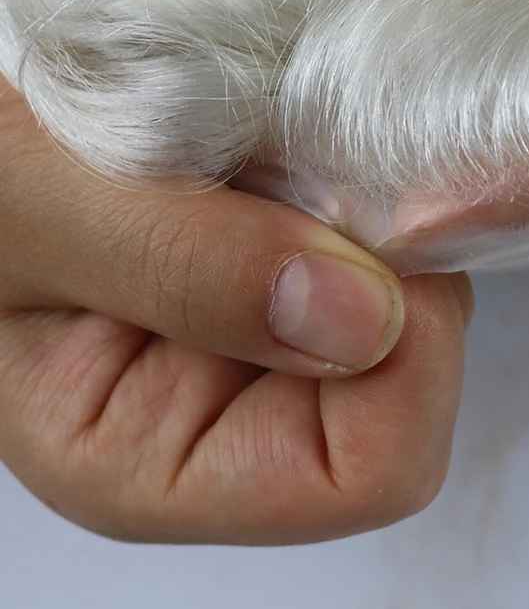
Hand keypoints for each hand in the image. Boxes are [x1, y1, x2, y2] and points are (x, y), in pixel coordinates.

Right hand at [0, 78, 472, 543]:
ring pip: (410, 296)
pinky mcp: (288, 269)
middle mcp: (229, 414)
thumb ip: (188, 268)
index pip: (371, 471)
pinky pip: (384, 241)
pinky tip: (294, 137)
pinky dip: (364, 181)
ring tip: (281, 146)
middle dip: (393, 267)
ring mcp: (267, 337)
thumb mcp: (39, 208)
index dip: (406, 356)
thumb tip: (368, 319)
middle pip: (410, 376)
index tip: (369, 239)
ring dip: (375, 211)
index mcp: (151, 459)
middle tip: (315, 170)